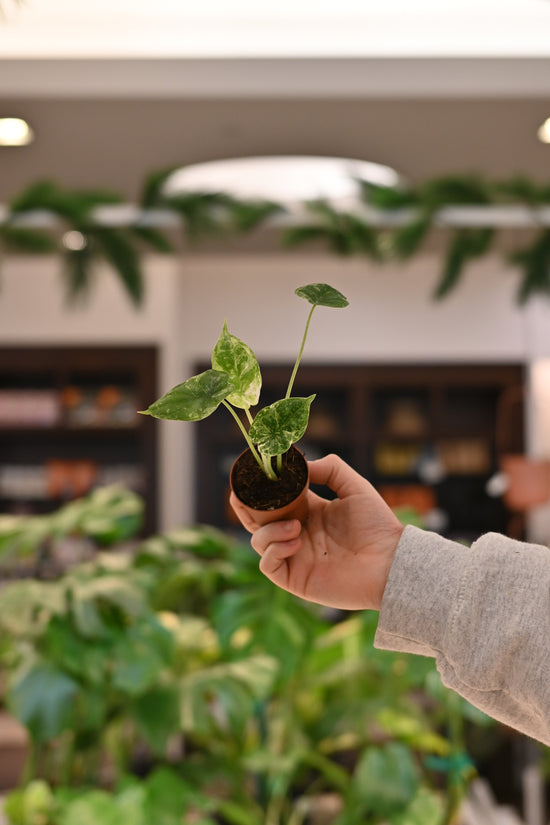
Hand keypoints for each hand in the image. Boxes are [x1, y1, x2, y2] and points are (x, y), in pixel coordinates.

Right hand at [229, 453, 403, 610]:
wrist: (390, 562)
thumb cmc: (377, 525)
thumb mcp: (355, 487)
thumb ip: (330, 469)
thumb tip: (299, 466)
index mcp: (308, 511)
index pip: (274, 499)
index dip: (259, 488)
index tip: (251, 474)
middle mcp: (296, 532)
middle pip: (256, 520)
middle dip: (243, 507)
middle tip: (239, 495)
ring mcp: (294, 556)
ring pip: (258, 541)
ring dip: (268, 530)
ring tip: (295, 527)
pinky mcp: (295, 578)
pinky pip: (268, 564)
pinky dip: (274, 550)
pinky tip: (295, 541)